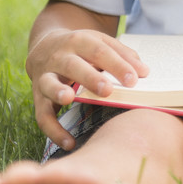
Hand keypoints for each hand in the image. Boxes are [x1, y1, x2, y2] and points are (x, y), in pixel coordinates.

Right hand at [25, 28, 148, 150]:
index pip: (99, 51)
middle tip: (107, 90)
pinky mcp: (38, 97)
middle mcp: (59, 57)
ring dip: (58, 91)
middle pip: (73, 65)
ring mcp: (46, 76)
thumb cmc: (82, 49)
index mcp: (79, 41)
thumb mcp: (100, 43)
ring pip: (49, 84)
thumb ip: (122, 55)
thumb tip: (144, 72)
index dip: (116, 64)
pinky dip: (53, 130)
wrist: (44, 47)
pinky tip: (69, 143)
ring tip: (69, 98)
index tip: (134, 79)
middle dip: (89, 77)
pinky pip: (42, 115)